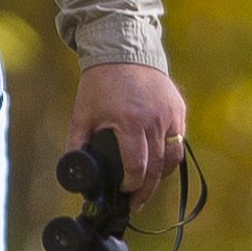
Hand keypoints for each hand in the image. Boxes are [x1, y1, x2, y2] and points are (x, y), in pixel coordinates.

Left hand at [71, 60, 187, 198]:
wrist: (124, 49)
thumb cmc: (101, 82)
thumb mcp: (84, 113)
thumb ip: (77, 142)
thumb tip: (72, 167)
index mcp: (131, 121)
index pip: (137, 166)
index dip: (132, 186)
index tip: (125, 194)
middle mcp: (155, 120)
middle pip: (157, 167)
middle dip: (146, 189)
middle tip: (137, 202)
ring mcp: (171, 114)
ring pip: (173, 156)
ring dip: (162, 175)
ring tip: (149, 185)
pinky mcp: (178, 108)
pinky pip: (179, 139)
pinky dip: (170, 154)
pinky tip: (158, 162)